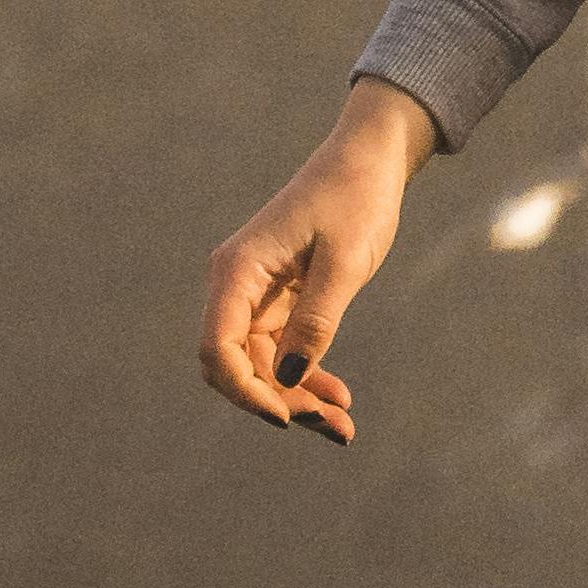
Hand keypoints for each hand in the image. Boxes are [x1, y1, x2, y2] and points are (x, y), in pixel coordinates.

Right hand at [199, 80, 434, 440]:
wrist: (370, 161)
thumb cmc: (355, 198)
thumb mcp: (344, 261)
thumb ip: (317, 319)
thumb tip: (288, 377)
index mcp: (238, 270)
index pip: (217, 348)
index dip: (244, 390)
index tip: (285, 415)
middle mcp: (236, 285)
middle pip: (236, 365)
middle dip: (276, 401)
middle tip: (332, 425)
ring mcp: (256, 295)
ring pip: (260, 365)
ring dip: (296, 397)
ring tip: (343, 426)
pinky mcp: (280, 301)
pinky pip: (282, 351)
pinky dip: (306, 377)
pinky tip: (338, 399)